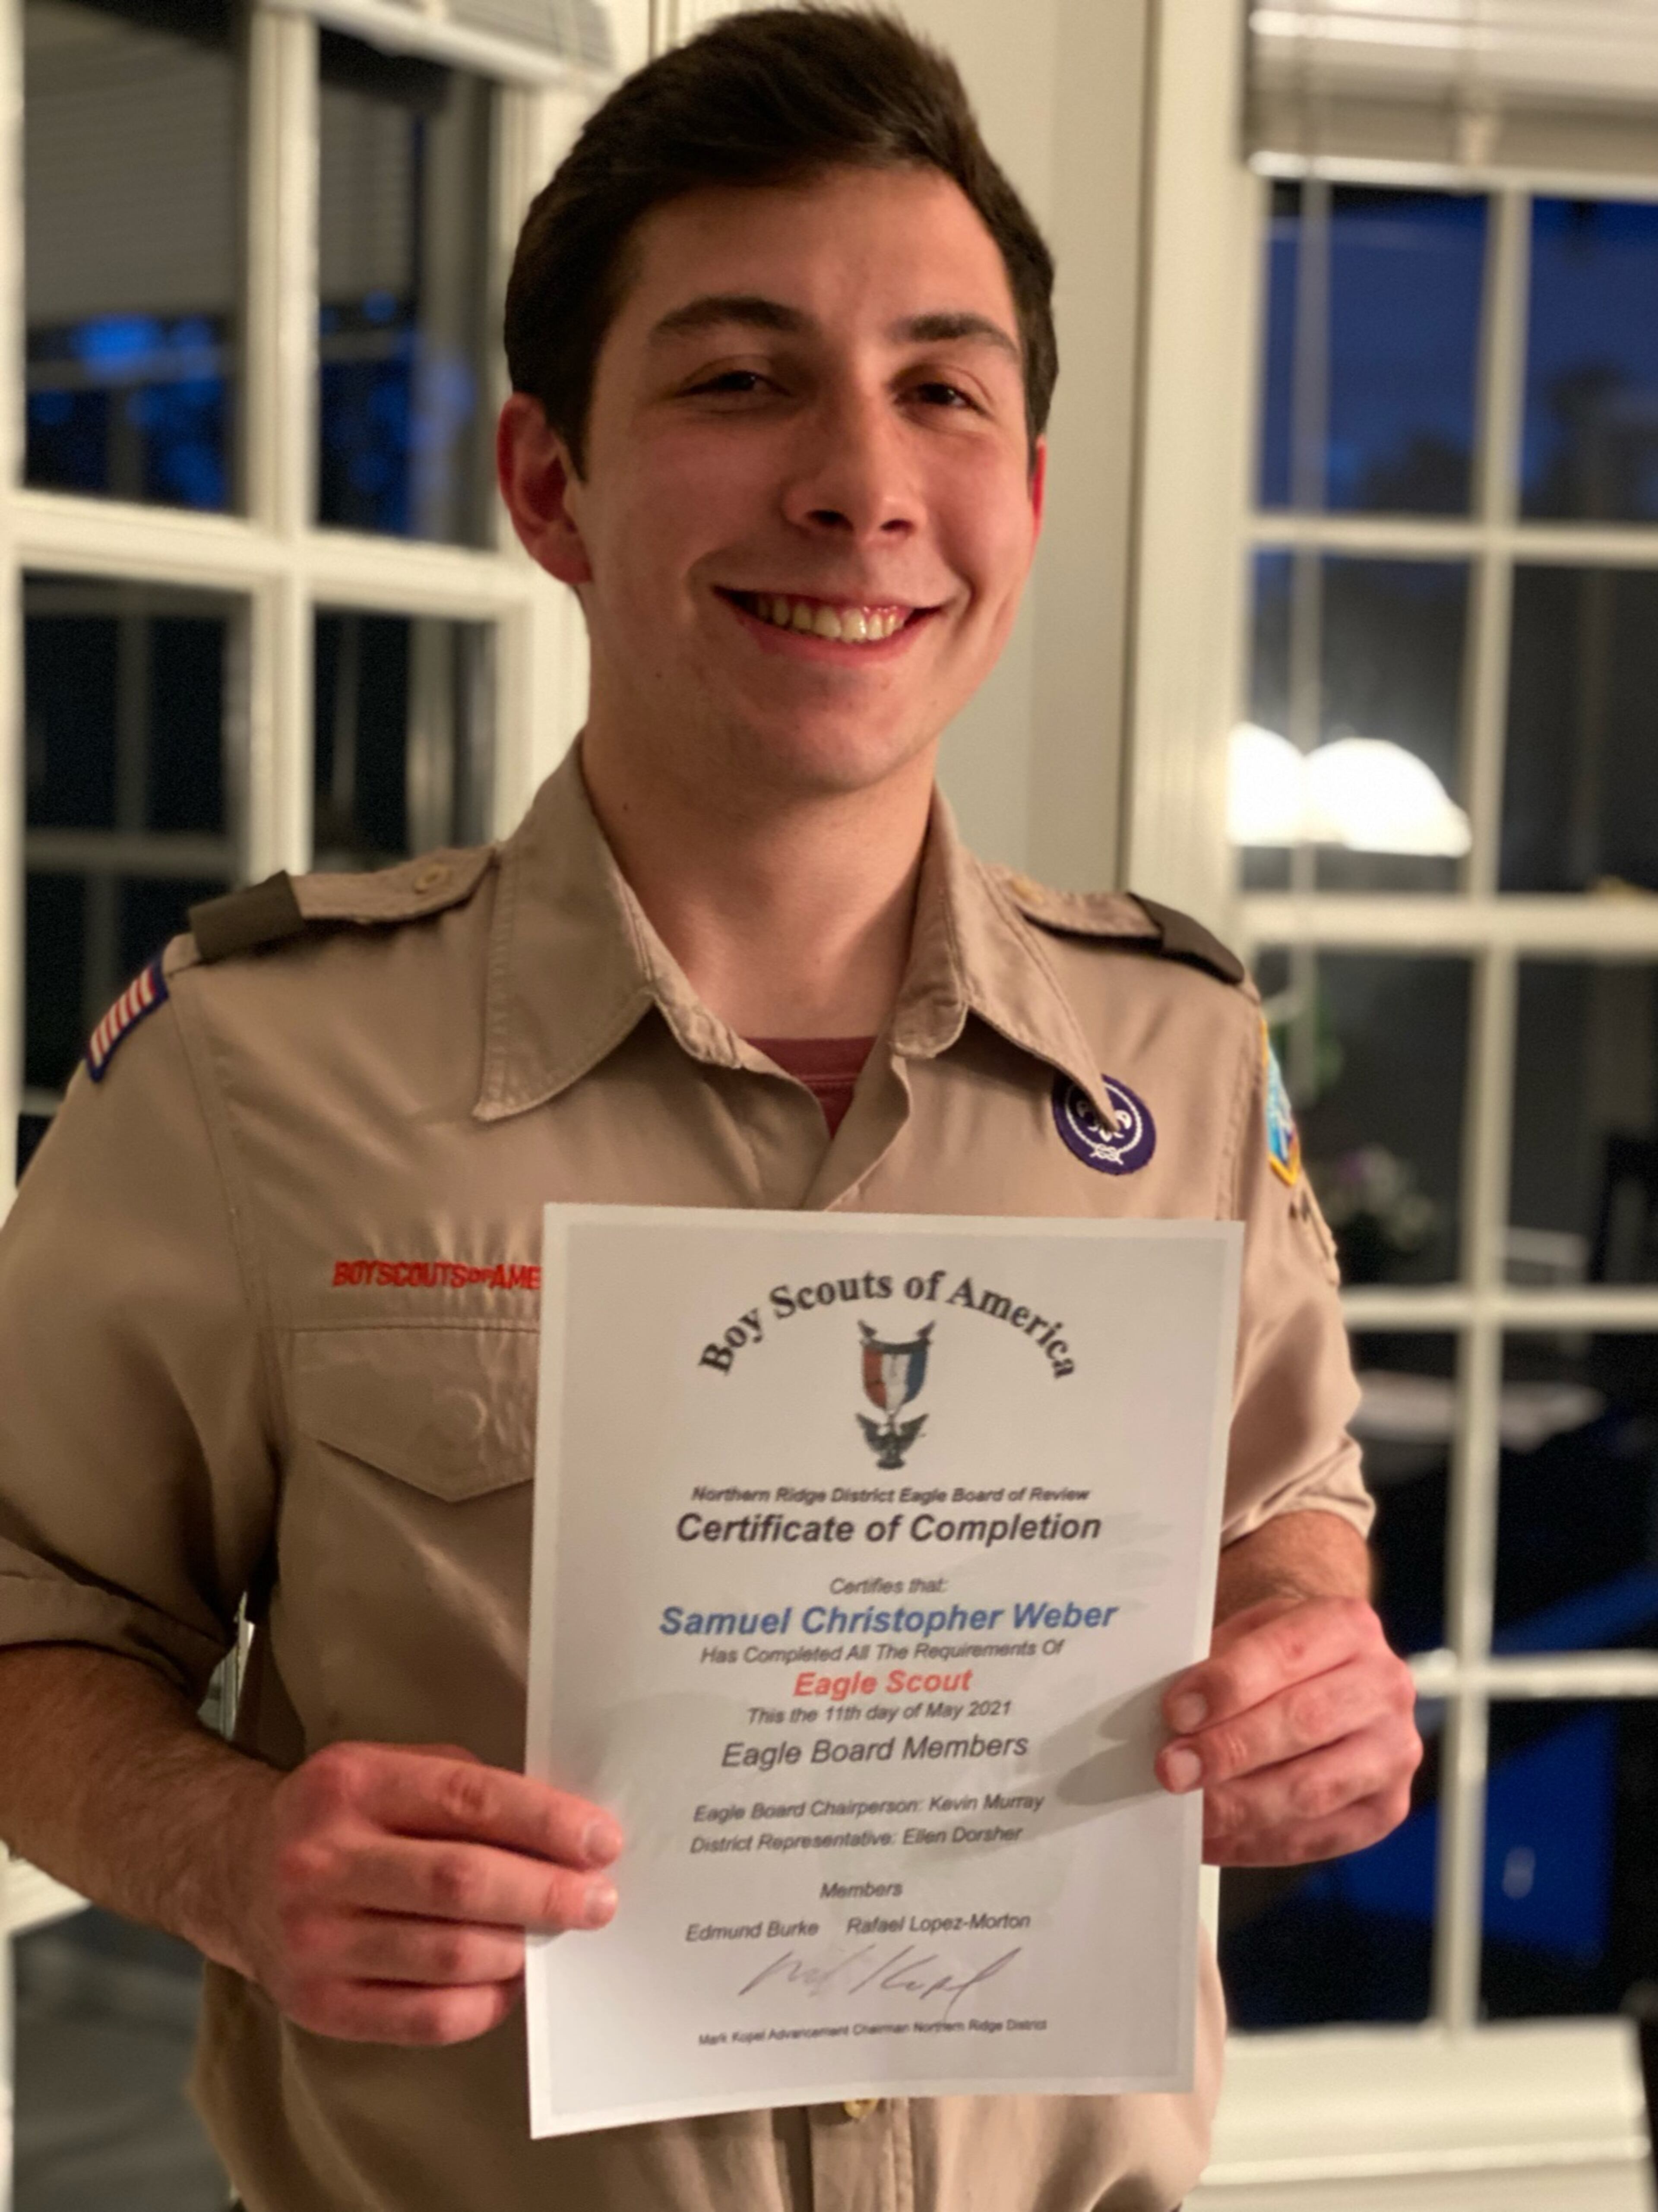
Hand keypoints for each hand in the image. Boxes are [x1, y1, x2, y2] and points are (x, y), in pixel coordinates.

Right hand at [227, 1741, 621, 2044]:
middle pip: (461, 1882)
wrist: (231, 1871)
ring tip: (558, 1937)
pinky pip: (423, 2018)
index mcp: (350, 1784)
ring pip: (447, 1955)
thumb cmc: (340, 1816)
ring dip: (520, 1949)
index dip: (544, 1821)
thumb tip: (559, 1831)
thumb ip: (465, 1788)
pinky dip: (482, 2004)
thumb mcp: (389, 1768)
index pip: (466, 1800)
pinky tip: (508, 1981)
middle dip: (546, 1893)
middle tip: (600, 1900)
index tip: (601, 1841)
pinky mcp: (316, 2005)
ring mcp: (314, 1940)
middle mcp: (323, 1861)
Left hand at [1154, 1596, 1420, 1864]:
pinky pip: (1316, 1837)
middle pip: (1305, 1722)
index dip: (1228, 1685)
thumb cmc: (1274, 1656)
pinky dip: (1255, 1842)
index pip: (1286, 1652)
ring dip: (1240, 1805)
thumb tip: (1168, 1722)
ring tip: (1188, 1809)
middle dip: (1229, 1750)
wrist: (1325, 1675)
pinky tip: (1214, 1838)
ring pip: (1313, 1789)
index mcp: (1348, 1626)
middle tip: (1172, 1769)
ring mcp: (1392, 1751)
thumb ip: (1214, 1667)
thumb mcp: (1247, 1634)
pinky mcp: (1385, 1808)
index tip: (1176, 1711)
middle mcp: (1383, 1686)